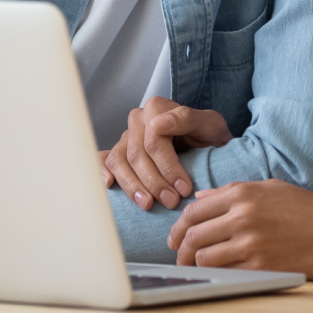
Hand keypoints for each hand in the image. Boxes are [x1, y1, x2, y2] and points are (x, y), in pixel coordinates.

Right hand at [100, 96, 231, 211]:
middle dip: (154, 182)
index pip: (154, 141)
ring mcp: (126, 137)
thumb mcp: (210, 124)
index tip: (184, 189)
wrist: (209, 146)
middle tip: (172, 201)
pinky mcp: (120, 152)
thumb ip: (186, 119)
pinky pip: (105, 160)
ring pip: (119, 161)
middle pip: (136, 154)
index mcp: (156, 108)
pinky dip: (102, 171)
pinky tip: (110, 185)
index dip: (168, 167)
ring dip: (132, 185)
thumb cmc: (210, 135)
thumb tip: (157, 124)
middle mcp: (138, 120)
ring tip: (148, 204)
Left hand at [166, 179, 312, 278]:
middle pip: (193, 235)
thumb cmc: (311, 210)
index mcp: (243, 193)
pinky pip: (226, 273)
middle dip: (180, 249)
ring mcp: (251, 242)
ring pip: (204, 257)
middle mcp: (242, 216)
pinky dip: (218, 275)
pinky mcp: (262, 266)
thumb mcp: (272, 189)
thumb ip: (233, 191)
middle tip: (179, 257)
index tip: (175, 238)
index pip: (194, 210)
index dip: (178, 227)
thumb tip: (200, 197)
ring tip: (196, 269)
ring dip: (196, 265)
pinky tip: (219, 275)